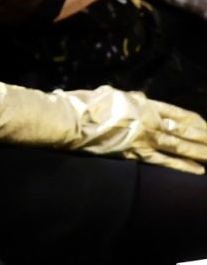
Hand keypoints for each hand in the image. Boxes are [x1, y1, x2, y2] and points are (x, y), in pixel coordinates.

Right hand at [66, 87, 206, 173]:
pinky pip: (165, 161)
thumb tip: (138, 98)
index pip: (179, 113)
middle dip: (205, 138)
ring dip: (201, 152)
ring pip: (181, 146)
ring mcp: (145, 138)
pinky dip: (183, 166)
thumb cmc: (84, 104)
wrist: (70, 120)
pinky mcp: (136, 153)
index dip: (197, 122)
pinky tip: (198, 170)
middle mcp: (150, 120)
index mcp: (144, 104)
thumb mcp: (110, 94)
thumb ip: (128, 98)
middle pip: (186, 130)